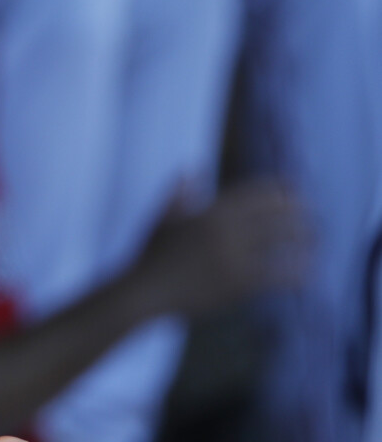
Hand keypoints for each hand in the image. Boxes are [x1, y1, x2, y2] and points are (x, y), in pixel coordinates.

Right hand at [131, 180, 310, 315]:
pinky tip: (307, 272)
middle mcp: (225, 231)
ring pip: (282, 245)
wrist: (146, 291)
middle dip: (299, 214)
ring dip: (303, 242)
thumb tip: (190, 168)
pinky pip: (278, 275)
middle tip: (312, 216)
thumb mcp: (164, 217)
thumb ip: (180, 193)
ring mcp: (234, 258)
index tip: (293, 190)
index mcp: (210, 211)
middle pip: (276, 216)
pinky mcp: (239, 284)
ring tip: (314, 243)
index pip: (256, 193)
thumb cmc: (151, 253)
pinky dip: (296, 273)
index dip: (279, 190)